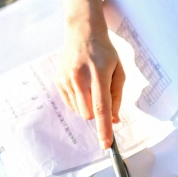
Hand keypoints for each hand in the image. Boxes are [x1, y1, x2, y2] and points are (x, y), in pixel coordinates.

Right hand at [53, 0, 125, 149]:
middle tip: (102, 96)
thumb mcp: (119, 71)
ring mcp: (66, 80)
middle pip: (89, 114)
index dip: (104, 128)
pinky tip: (82, 84)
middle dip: (98, 114)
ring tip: (91, 84)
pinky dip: (79, 101)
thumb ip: (117, 97)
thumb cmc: (105, 52)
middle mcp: (80, 78)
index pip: (102, 107)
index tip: (106, 144)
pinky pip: (71, 104)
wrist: (82, 32)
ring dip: (88, 106)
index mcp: (99, 74)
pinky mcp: (58, 81)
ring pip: (79, 111)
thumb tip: (114, 120)